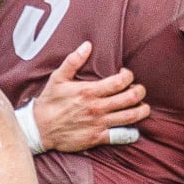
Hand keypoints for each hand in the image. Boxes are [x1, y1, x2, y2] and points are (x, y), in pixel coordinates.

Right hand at [33, 45, 150, 151]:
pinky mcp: (98, 138)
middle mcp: (97, 107)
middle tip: (139, 90)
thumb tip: (87, 45)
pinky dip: (132, 133)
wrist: (39, 129)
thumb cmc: (49, 102)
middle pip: (130, 98)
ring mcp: (99, 124)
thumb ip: (73, 61)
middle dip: (140, 92)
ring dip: (142, 110)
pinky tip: (135, 129)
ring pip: (130, 117)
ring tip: (143, 107)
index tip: (127, 75)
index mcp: (89, 91)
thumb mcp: (57, 78)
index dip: (129, 76)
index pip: (120, 81)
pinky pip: (121, 136)